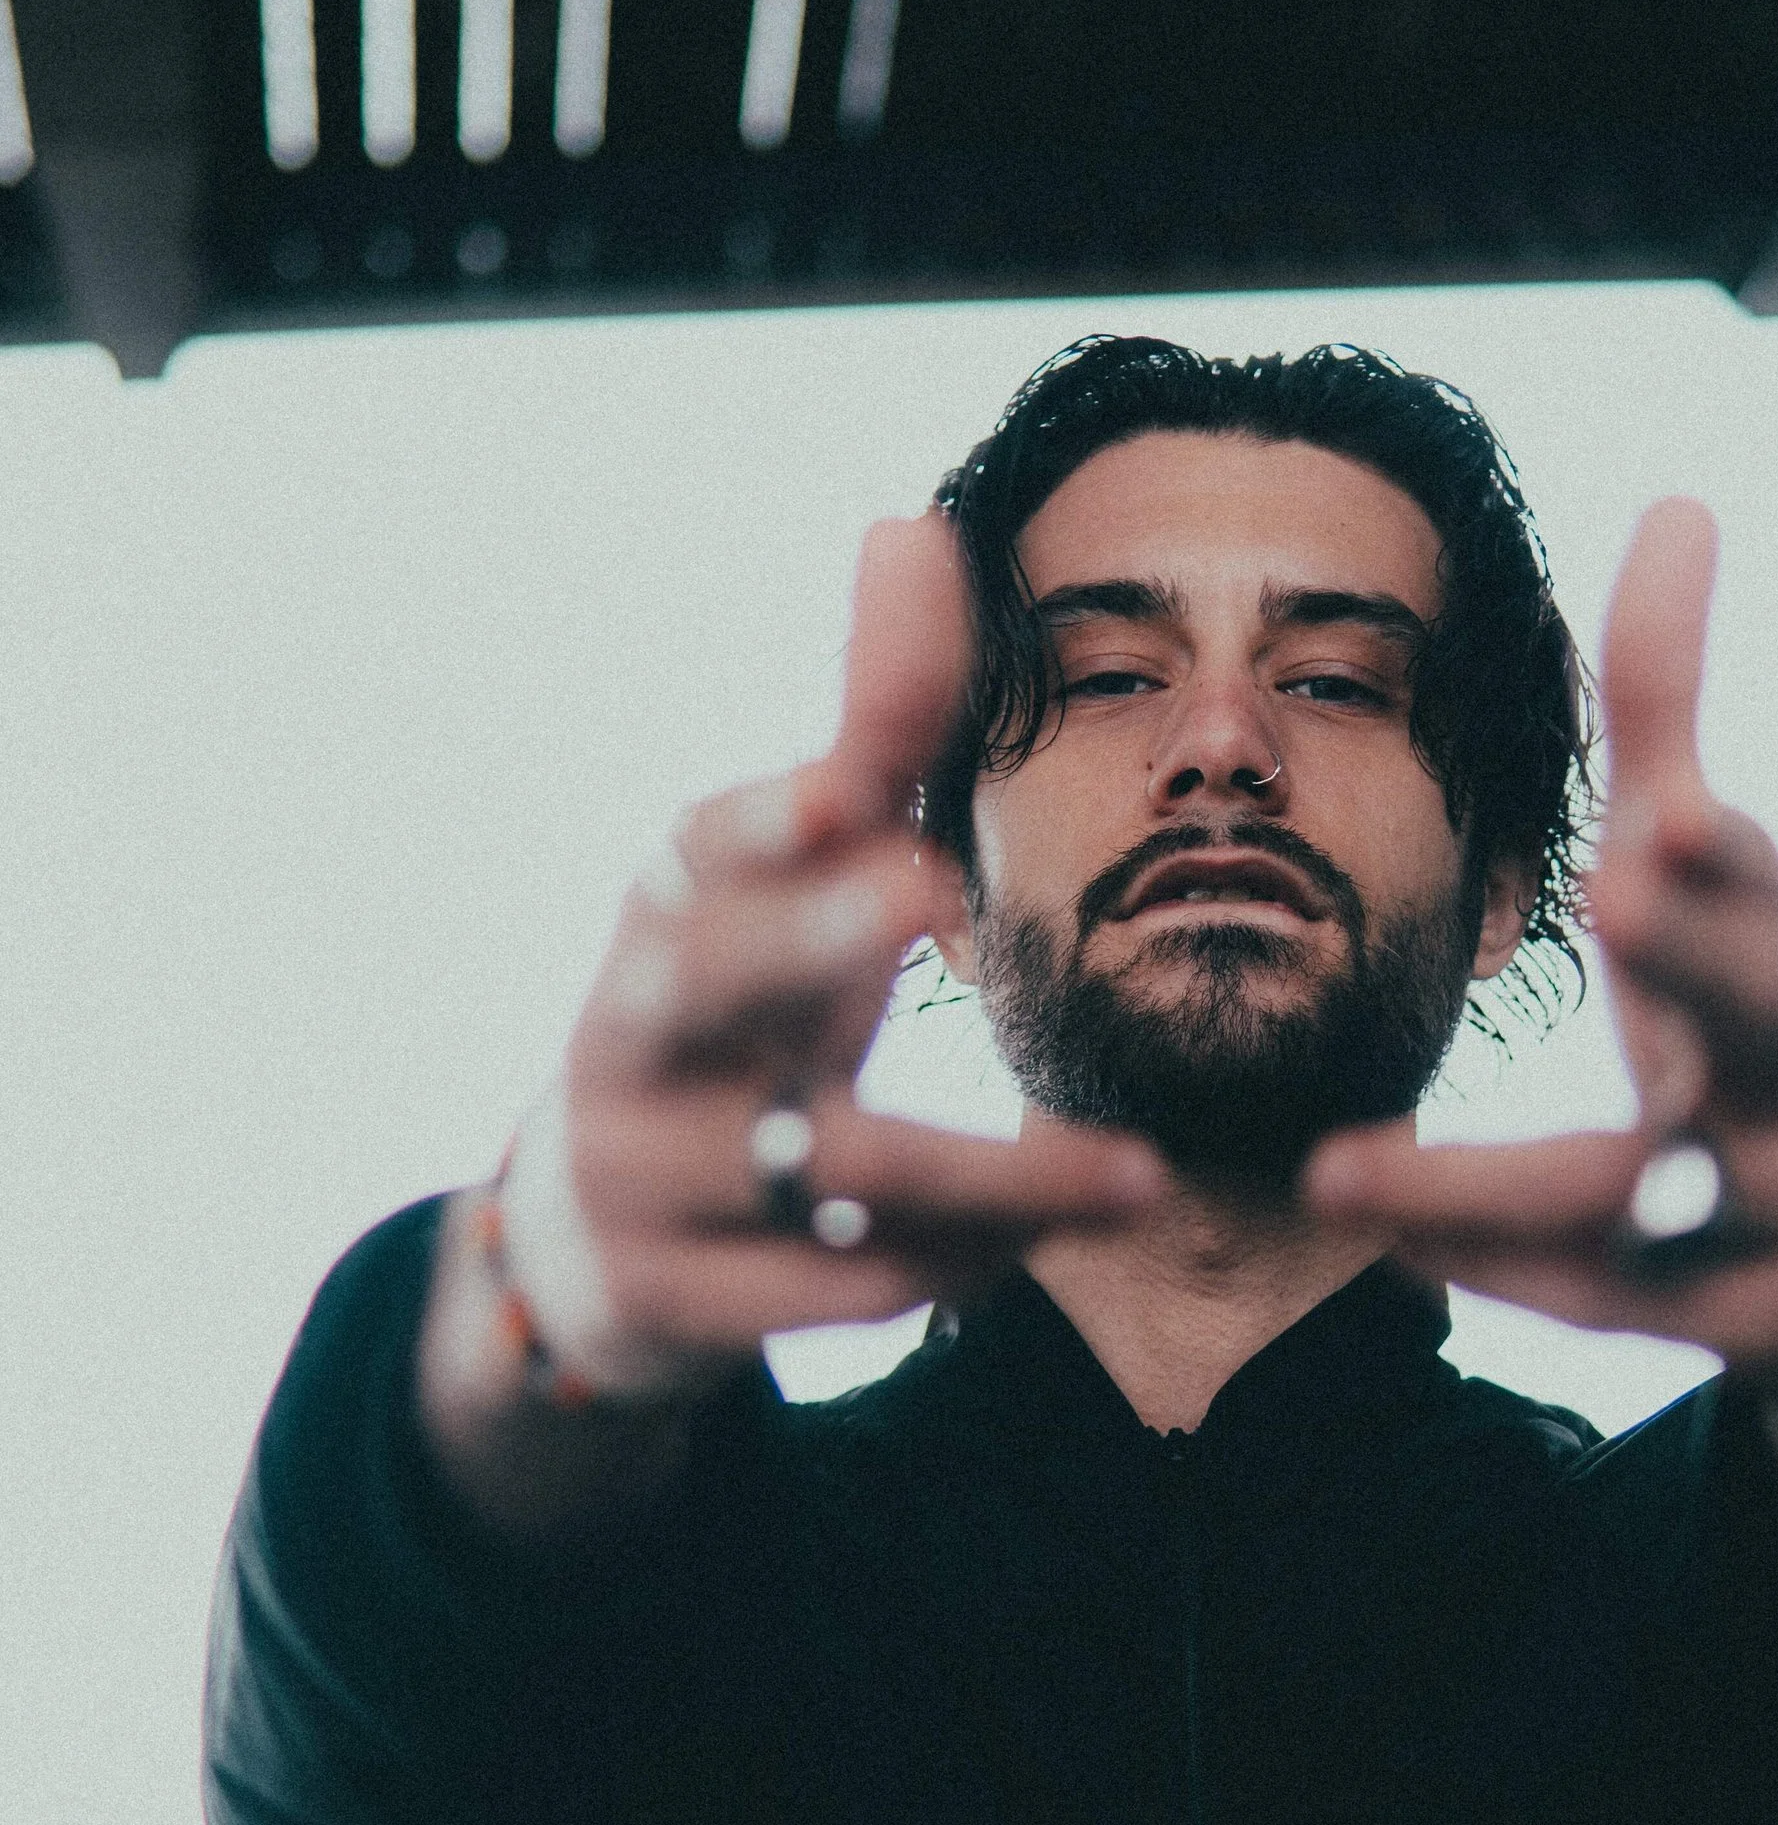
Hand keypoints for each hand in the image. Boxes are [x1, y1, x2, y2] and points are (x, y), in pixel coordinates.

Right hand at [422, 515, 1162, 1480]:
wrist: (592, 1241)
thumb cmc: (739, 1012)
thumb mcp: (790, 877)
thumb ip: (871, 726)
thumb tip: (913, 525)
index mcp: (668, 905)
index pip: (704, 842)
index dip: (770, 813)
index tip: (856, 784)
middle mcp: (629, 1027)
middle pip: (698, 976)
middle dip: (806, 934)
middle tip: (923, 888)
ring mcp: (640, 1171)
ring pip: (815, 1170)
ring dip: (989, 1177)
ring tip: (1138, 1178)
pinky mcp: (670, 1299)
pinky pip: (827, 1292)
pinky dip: (943, 1272)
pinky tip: (1031, 1257)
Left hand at [1304, 503, 1777, 1467]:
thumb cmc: (1759, 1020)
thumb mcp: (1721, 870)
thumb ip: (1671, 708)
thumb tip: (1678, 502)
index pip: (1767, 890)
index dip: (1727, 859)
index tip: (1670, 815)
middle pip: (1776, 1014)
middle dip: (1708, 953)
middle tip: (1621, 886)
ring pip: (1650, 1208)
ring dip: (1487, 1191)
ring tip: (1333, 1174)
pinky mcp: (1759, 1326)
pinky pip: (1613, 1309)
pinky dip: (1492, 1274)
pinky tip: (1374, 1234)